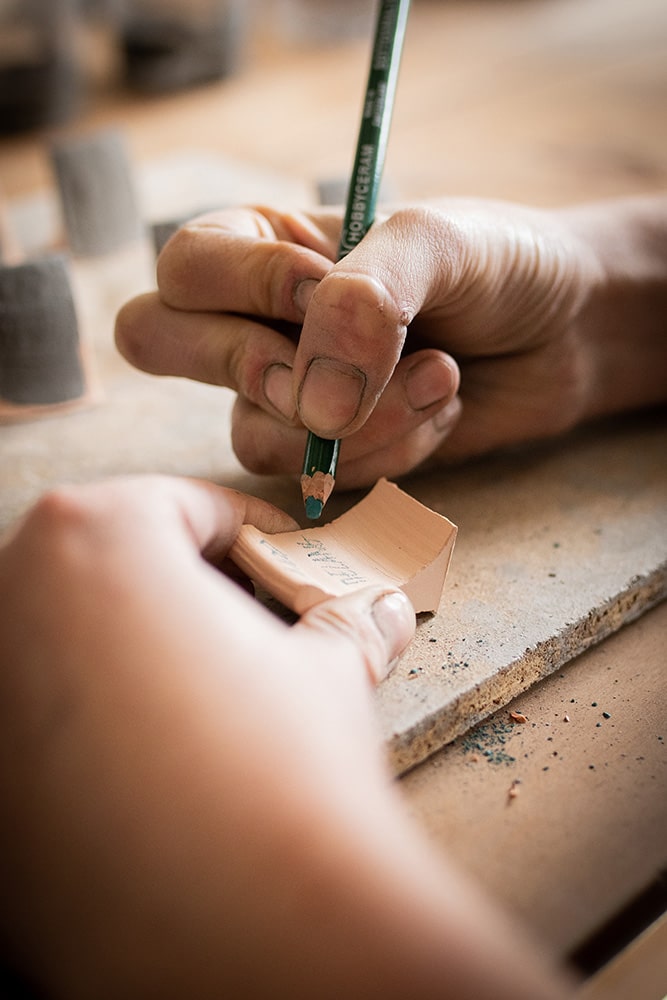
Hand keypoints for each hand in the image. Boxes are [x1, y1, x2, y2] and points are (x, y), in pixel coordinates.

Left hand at [0, 476, 567, 997]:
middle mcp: (9, 601)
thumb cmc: (286, 772)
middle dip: (188, 590)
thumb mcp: (329, 673)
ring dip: (138, 656)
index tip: (282, 562)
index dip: (248, 532)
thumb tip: (378, 609)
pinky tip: (158, 768)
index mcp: (92, 537)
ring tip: (209, 702)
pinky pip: (40, 724)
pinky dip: (93, 727)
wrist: (248, 935)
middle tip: (253, 629)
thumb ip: (348, 621)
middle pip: (110, 564)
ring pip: (66, 642)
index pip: (176, 505)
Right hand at [113, 198, 612, 486]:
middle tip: (333, 367)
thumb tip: (311, 406)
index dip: (249, 288)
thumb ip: (363, 302)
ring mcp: (289, 391)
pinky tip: (443, 406)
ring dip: (360, 418)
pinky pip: (321, 474)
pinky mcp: (332, 450)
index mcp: (266, 242)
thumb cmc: (502, 264)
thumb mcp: (437, 243)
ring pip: (254, 433)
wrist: (568, 331)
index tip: (328, 288)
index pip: (185, 269)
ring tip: (440, 376)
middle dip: (253, 367)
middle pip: (161, 344)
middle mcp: (259, 318)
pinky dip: (393, 447)